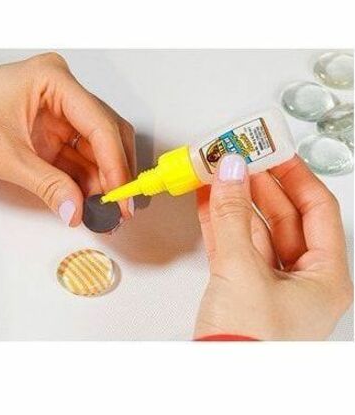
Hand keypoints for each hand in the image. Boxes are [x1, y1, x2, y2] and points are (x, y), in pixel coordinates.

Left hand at [0, 53, 135, 226]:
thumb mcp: (4, 155)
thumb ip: (46, 185)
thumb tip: (76, 211)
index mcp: (54, 81)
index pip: (99, 123)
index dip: (115, 163)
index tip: (121, 195)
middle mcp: (62, 95)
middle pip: (106, 134)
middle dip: (115, 172)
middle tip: (120, 206)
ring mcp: (59, 116)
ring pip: (97, 150)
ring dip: (103, 181)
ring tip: (106, 211)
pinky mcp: (52, 135)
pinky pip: (79, 159)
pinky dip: (86, 182)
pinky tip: (91, 202)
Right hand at [195, 154, 352, 339]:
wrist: (216, 380)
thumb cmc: (248, 345)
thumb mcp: (242, 270)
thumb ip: (233, 216)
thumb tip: (232, 172)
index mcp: (324, 276)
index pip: (317, 210)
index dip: (295, 176)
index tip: (275, 152)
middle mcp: (300, 277)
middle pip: (282, 216)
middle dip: (258, 184)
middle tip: (240, 157)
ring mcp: (268, 280)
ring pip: (253, 227)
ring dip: (234, 200)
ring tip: (219, 172)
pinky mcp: (239, 284)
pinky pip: (232, 242)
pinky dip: (219, 219)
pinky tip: (208, 199)